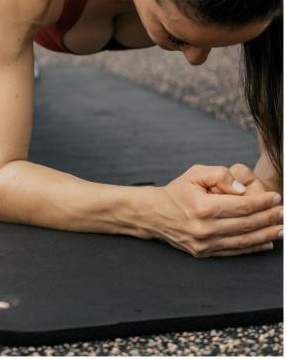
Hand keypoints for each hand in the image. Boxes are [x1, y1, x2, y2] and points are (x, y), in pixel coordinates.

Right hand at [149, 164, 282, 257]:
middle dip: (269, 219)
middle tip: (284, 213)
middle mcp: (205, 229)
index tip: (275, 198)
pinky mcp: (204, 253)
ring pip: (243, 241)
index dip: (262, 202)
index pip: (242, 206)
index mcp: (203, 207)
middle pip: (246, 225)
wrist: (155, 213)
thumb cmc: (178, 190)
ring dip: (266, 235)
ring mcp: (205, 244)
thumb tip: (242, 189)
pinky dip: (253, 248)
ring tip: (281, 228)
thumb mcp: (195, 173)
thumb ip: (219, 175)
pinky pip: (234, 252)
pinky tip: (266, 241)